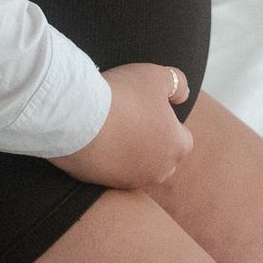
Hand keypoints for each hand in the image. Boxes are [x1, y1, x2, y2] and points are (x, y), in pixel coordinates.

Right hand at [51, 62, 193, 188]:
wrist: (80, 118)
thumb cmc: (123, 96)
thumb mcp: (156, 76)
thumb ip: (176, 83)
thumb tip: (182, 94)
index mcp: (177, 147)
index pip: (183, 137)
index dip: (168, 120)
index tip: (149, 107)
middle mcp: (160, 171)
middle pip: (161, 155)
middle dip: (151, 140)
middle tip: (130, 116)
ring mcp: (132, 181)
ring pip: (137, 166)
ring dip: (128, 150)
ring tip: (110, 126)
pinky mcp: (106, 185)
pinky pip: (112, 172)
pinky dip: (107, 159)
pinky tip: (95, 138)